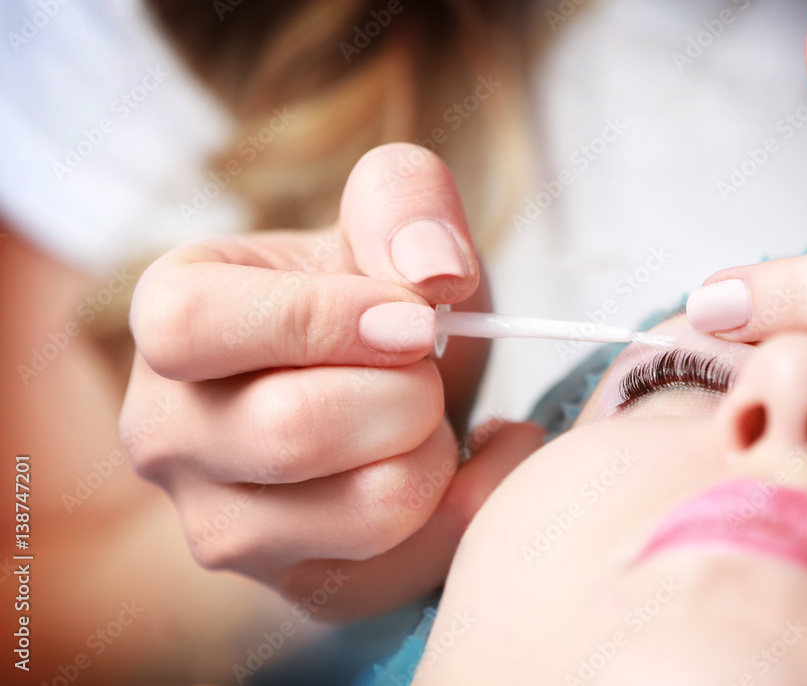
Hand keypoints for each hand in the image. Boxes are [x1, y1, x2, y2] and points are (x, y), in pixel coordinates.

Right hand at [120, 143, 544, 620]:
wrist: (388, 385)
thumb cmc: (377, 297)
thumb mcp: (387, 222)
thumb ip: (405, 201)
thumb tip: (436, 270)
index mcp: (170, 318)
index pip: (192, 325)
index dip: (317, 320)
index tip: (414, 320)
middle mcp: (169, 433)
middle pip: (292, 430)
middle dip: (406, 393)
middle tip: (431, 370)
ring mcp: (223, 523)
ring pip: (365, 512)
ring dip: (436, 452)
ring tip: (437, 418)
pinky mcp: (295, 584)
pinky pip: (408, 566)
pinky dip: (472, 504)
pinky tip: (471, 461)